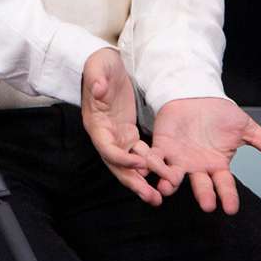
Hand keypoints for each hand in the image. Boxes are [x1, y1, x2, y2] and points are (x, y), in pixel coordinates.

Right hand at [80, 48, 161, 206]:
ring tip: (159, 196)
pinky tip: (164, 176)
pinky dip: (150, 166)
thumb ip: (97, 78)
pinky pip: (140, 155)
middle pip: (118, 166)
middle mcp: (105, 136)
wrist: (106, 63)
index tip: (141, 162)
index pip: (108, 149)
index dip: (123, 158)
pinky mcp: (129, 134)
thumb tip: (98, 90)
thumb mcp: (98, 66)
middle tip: (152, 197)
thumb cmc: (100, 65)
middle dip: (134, 183)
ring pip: (130, 165)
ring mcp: (117, 137)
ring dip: (143, 181)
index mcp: (96, 124)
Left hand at [149, 97, 260, 213]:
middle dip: (203, 195)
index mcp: (218, 165)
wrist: (197, 97)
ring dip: (170, 182)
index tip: (231, 209)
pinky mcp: (161, 146)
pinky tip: (146, 168)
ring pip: (174, 175)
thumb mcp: (247, 128)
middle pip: (200, 184)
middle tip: (208, 205)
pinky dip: (151, 163)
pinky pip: (155, 158)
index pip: (224, 184)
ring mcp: (178, 159)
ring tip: (168, 188)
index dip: (227, 196)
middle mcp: (198, 167)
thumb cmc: (220, 115)